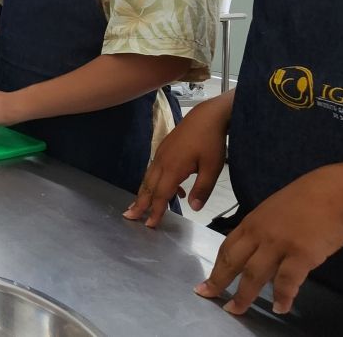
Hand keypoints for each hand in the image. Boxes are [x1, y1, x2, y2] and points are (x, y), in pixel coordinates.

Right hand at [123, 93, 228, 227]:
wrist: (206, 116)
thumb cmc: (211, 142)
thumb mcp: (213, 168)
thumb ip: (202, 189)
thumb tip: (194, 208)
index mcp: (173, 168)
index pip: (161, 195)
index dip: (156, 211)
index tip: (150, 225)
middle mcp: (162, 162)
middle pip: (148, 187)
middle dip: (140, 203)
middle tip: (129, 217)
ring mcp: (161, 155)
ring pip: (148, 178)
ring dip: (143, 193)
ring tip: (137, 206)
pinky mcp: (163, 149)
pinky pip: (153, 170)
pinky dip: (153, 183)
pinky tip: (168, 189)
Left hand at [195, 164, 342, 314]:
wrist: (338, 190)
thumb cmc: (310, 196)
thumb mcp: (275, 208)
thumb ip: (264, 228)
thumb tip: (259, 247)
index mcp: (252, 222)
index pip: (227, 248)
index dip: (215, 266)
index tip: (206, 281)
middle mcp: (260, 234)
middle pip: (232, 262)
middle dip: (218, 282)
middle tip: (209, 296)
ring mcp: (279, 244)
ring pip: (253, 275)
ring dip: (244, 296)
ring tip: (237, 310)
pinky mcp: (301, 254)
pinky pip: (286, 281)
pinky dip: (282, 296)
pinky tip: (280, 307)